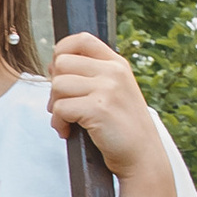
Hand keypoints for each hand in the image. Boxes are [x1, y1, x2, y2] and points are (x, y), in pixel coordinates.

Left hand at [47, 32, 164, 183]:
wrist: (142, 156)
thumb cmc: (122, 127)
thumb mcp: (115, 91)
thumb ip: (92, 75)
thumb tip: (54, 66)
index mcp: (117, 64)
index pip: (82, 39)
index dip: (62, 52)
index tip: (59, 73)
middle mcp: (113, 72)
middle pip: (62, 62)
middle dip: (55, 86)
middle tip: (63, 105)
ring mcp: (108, 89)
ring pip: (58, 85)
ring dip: (55, 107)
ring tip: (67, 121)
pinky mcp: (99, 109)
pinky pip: (60, 108)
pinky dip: (59, 123)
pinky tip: (68, 131)